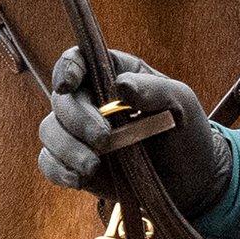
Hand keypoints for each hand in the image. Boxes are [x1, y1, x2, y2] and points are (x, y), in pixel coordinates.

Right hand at [36, 47, 230, 210]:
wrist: (190, 179)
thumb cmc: (185, 130)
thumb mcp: (180, 103)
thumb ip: (153, 90)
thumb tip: (121, 85)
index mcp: (113, 73)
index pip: (79, 59)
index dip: (68, 68)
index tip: (69, 85)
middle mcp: (91, 99)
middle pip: (61, 100)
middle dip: (77, 120)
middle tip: (104, 139)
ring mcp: (79, 132)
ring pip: (50, 131)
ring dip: (67, 148)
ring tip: (93, 166)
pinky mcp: (75, 162)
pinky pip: (49, 162)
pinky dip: (58, 170)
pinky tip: (78, 179)